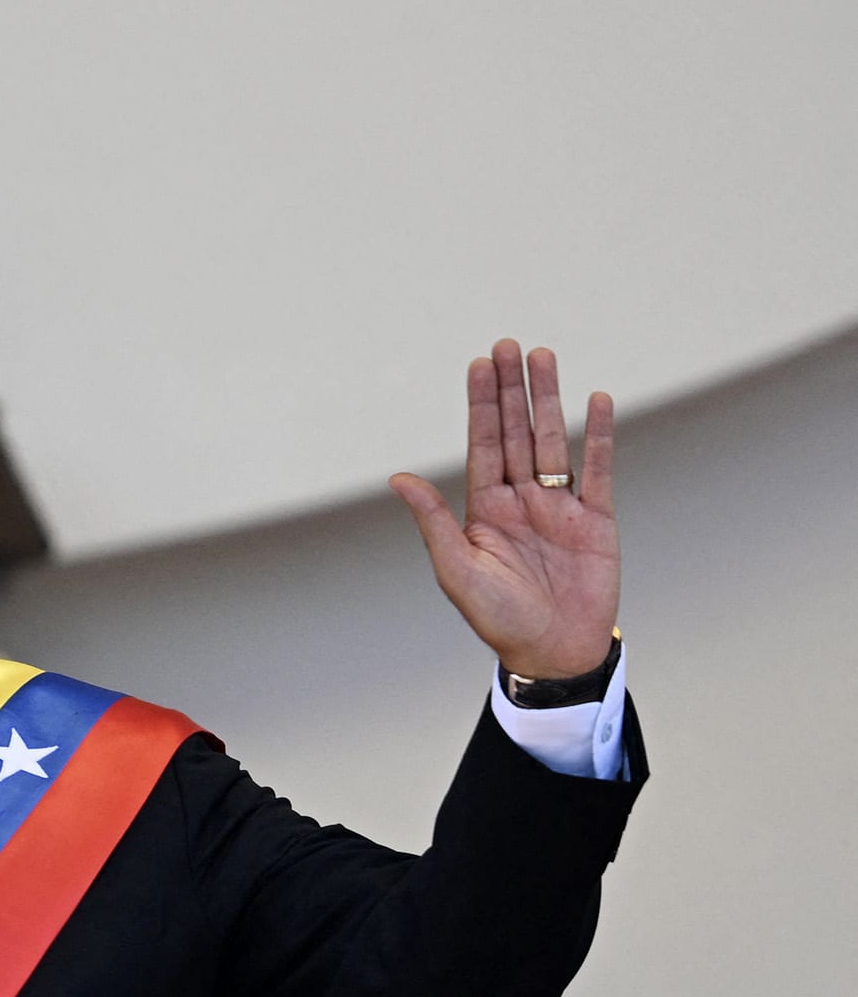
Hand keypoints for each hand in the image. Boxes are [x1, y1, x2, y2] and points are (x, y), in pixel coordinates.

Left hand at [390, 340, 618, 679]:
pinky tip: (595, 401)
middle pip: (516, 432)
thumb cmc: (498, 618)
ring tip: (543, 358)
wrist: (553, 652)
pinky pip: (599, 469)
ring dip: (548, 400)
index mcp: (486, 508)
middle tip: (508, 344)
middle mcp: (521, 499)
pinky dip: (598, 436)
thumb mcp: (458, 570)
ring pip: (552, 441)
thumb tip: (398, 479)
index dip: (482, 404)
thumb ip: (434, 522)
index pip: (483, 444)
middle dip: (511, 389)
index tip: (479, 364)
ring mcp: (560, 506)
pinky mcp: (597, 519)